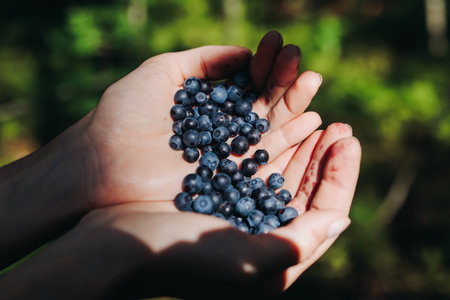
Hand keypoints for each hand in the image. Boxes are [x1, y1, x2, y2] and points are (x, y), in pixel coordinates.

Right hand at [15, 126, 356, 298]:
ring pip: (282, 169)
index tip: (348, 139)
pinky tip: (278, 116)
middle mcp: (262, 229)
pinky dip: (269, 137)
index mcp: (274, 253)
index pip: (324, 212)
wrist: (120, 244)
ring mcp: (240, 206)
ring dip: (301, 141)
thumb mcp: (244, 261)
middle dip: (324, 155)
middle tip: (338, 125)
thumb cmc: (179, 256)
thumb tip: (339, 220)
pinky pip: (254, 159)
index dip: (340, 175)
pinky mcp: (220, 188)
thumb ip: (294, 245)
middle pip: (305, 188)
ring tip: (316, 111)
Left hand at [79, 31, 322, 207]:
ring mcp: (228, 157)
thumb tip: (244, 53)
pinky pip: (265, 161)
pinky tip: (310, 119)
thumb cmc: (123, 114)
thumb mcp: (161, 71)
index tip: (280, 43)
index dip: (263, 64)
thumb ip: (203, 61)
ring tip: (311, 79)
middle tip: (301, 60)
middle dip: (284, 82)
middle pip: (262, 105)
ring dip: (293, 106)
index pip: (245, 83)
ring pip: (270, 130)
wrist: (101, 164)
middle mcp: (223, 132)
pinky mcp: (230, 183)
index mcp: (208, 106)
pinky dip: (289, 140)